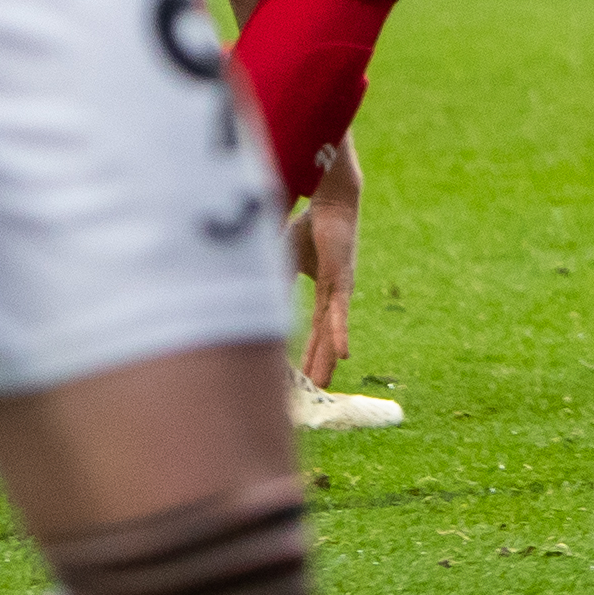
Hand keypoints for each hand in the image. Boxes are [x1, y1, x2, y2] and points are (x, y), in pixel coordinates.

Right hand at [290, 139, 360, 389]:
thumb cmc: (311, 225)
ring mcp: (339, 290)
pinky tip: (343, 354)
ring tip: (324, 385)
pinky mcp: (341, 279)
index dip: (307, 355)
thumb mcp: (283, 261)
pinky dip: (339, 333)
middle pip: (323, 339)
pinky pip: (338, 311)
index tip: (302, 379)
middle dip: (317, 367)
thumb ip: (273, 283)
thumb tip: (251, 302)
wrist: (331, 199)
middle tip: (314, 395)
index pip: (313, 331)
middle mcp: (334, 296)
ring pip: (331, 332)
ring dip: (326, 359)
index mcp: (322, 292)